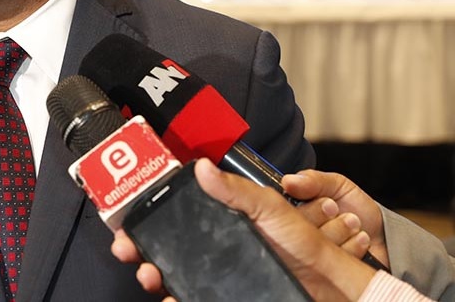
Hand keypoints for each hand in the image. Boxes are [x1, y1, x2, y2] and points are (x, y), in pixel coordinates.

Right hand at [111, 160, 376, 301]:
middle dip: (138, 248)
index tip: (125, 222)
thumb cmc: (306, 244)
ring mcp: (216, 275)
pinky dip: (175, 298)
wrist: (331, 286)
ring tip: (150, 275)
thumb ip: (237, 190)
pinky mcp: (222, 295)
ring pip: (170, 274)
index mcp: (218, 223)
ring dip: (152, 274)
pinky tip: (169, 298)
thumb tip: (199, 166)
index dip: (143, 218)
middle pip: (161, 246)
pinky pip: (190, 296)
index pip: (171, 217)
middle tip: (126, 249)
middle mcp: (212, 249)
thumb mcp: (272, 208)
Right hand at [282, 169, 388, 266]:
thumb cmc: (356, 209)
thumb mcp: (337, 185)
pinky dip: (351, 247)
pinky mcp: (324, 271)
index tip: (327, 203)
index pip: (282, 211)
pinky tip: (358, 240)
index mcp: (293, 211)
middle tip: (338, 210)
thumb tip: (289, 181)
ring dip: (341, 230)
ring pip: (315, 244)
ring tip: (353, 224)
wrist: (385, 237)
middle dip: (326, 216)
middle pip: (297, 228)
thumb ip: (313, 180)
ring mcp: (310, 255)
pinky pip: (331, 261)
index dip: (307, 208)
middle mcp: (297, 234)